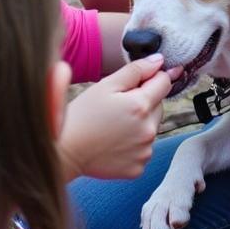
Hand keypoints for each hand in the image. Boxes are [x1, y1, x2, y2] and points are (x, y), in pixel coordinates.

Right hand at [57, 55, 181, 180]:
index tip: (138, 82)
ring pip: (151, 128)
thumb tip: (159, 61)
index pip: (164, 83)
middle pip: (159, 106)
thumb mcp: (105, 86)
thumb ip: (135, 71)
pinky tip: (114, 142)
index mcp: (141, 106)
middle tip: (118, 107)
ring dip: (140, 123)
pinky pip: (144, 148)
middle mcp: (148, 130)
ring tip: (113, 126)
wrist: (64, 153)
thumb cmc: (81, 115)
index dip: (152, 78)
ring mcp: (145, 151)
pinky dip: (134, 144)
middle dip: (144, 102)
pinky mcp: (138, 167)